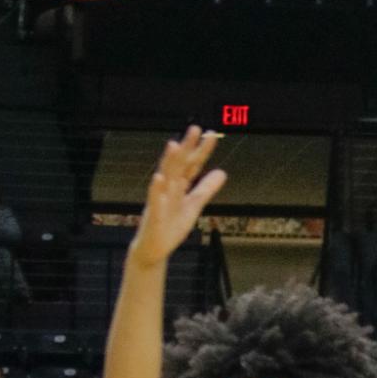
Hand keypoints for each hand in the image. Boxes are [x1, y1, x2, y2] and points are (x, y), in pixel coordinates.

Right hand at [130, 126, 227, 268]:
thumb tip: (222, 172)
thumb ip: (206, 189)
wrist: (154, 249)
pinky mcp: (154, 216)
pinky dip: (156, 190)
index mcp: (179, 186)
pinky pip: (154, 202)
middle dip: (186, 148)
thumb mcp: (194, 206)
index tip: (211, 134)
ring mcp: (160, 201)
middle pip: (179, 165)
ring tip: (174, 145)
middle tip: (195, 129)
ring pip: (165, 178)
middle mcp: (169, 189)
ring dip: (169, 162)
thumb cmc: (171, 226)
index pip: (192, 165)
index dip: (201, 151)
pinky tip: (158, 178)